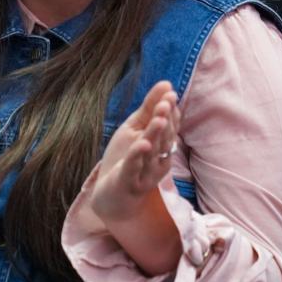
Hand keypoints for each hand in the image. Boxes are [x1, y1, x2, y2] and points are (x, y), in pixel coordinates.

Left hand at [89, 80, 179, 224]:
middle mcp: (157, 160)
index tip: (171, 95)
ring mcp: (144, 173)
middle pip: (164, 139)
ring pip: (152, 152)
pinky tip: (141, 144)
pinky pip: (133, 168)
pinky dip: (137, 156)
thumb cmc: (125, 159)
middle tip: (166, 103)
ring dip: (155, 135)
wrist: (110, 197)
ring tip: (159, 119)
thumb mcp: (134, 129)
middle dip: (165, 121)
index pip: (170, 128)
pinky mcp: (128, 182)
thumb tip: (166, 83)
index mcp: (160, 147)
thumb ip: (149, 108)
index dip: (171, 113)